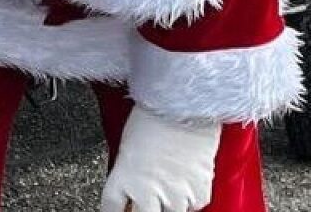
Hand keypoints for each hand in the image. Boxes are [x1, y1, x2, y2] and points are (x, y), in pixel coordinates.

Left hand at [99, 106, 218, 211]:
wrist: (185, 108)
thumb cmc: (153, 117)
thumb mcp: (127, 145)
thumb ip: (127, 171)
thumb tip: (130, 184)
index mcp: (123, 179)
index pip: (112, 209)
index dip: (114, 211)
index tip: (119, 209)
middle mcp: (147, 193)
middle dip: (142, 210)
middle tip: (146, 201)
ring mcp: (175, 196)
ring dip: (168, 205)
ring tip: (168, 187)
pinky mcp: (199, 194)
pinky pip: (193, 206)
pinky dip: (189, 199)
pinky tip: (186, 182)